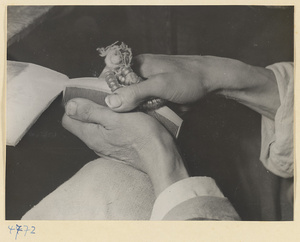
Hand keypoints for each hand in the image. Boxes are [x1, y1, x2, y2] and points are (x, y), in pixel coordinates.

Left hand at [62, 98, 188, 195]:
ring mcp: (107, 148)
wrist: (160, 157)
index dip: (74, 105)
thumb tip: (69, 106)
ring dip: (103, 115)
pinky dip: (113, 123)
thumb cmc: (140, 135)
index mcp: (90, 135)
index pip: (68, 120)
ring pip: (97, 128)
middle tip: (105, 97)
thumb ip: (91, 112)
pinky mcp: (118, 149)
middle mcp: (95, 144)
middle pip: (82, 123)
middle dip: (89, 108)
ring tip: (117, 105)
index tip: (87, 95)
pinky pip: (109, 133)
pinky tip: (125, 118)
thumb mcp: (114, 118)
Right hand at [105, 54, 209, 111]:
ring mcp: (150, 85)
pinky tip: (151, 116)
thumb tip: (110, 102)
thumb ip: (135, 92)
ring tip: (144, 115)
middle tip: (127, 114)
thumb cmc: (188, 78)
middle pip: (121, 90)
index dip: (107, 89)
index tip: (107, 104)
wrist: (212, 81)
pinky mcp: (157, 95)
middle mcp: (141, 73)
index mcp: (138, 64)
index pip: (112, 74)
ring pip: (134, 100)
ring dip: (137, 109)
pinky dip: (147, 111)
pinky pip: (145, 105)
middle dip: (123, 103)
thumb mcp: (160, 85)